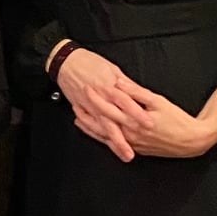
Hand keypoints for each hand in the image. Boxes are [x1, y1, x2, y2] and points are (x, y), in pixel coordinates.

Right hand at [56, 48, 142, 162]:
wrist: (67, 62)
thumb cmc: (89, 62)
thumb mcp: (112, 69)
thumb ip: (127, 84)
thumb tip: (140, 93)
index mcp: (110, 87)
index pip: (127, 103)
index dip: (138, 114)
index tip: (149, 125)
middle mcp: (100, 99)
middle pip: (114, 121)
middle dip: (124, 138)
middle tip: (134, 150)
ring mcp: (90, 107)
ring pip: (103, 128)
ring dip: (113, 142)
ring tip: (123, 153)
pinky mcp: (81, 109)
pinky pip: (90, 124)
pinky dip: (97, 135)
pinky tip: (106, 143)